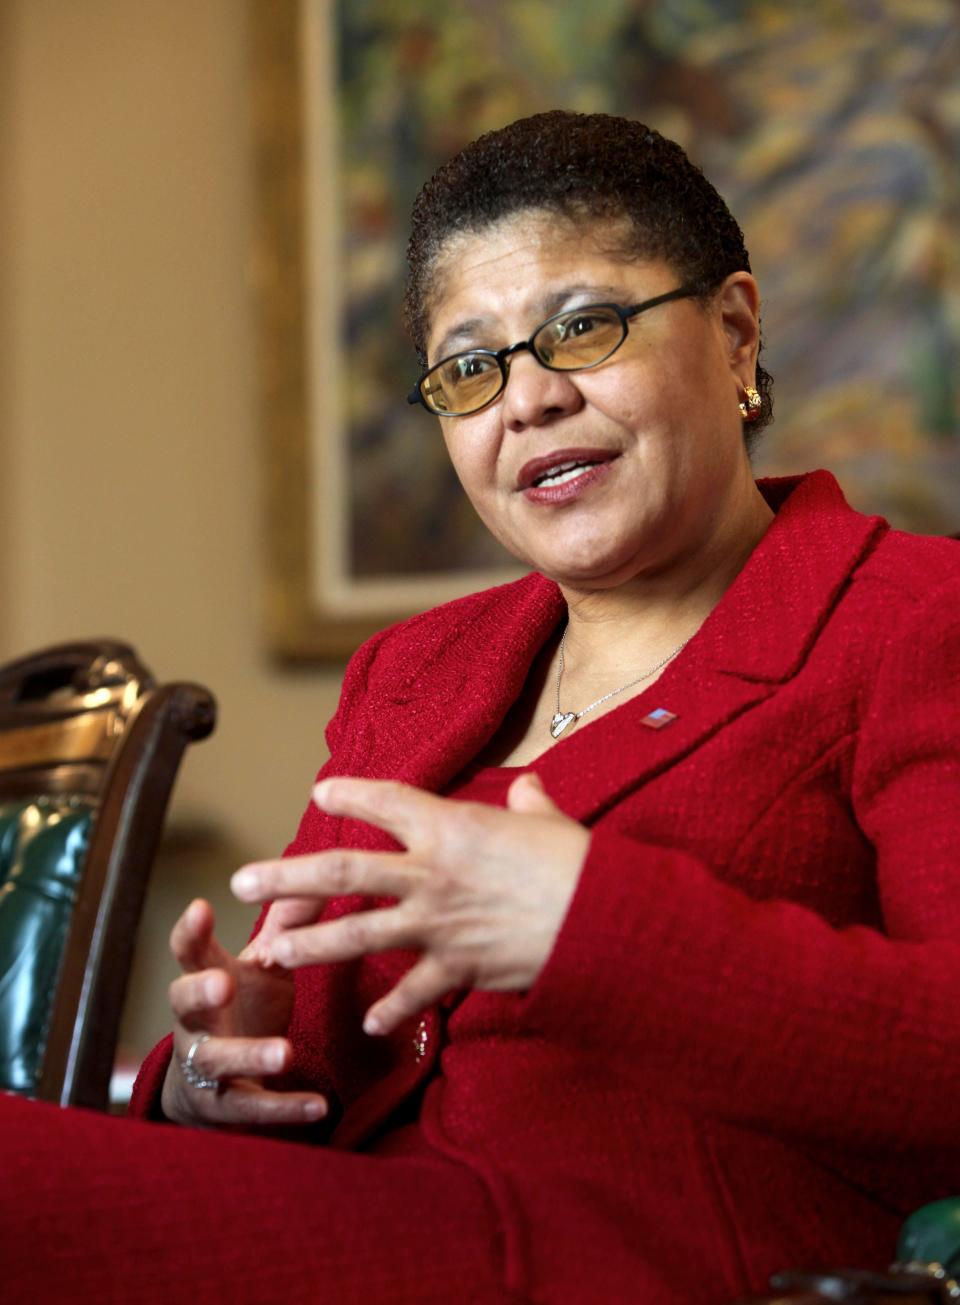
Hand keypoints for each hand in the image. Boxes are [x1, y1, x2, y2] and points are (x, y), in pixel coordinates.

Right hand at [160, 898, 327, 1128]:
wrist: (214, 1087)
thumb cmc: (244, 1008)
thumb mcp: (263, 967)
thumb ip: (286, 927)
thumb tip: (320, 879)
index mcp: (206, 978)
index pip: (189, 951)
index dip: (189, 931)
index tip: (201, 907)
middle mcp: (196, 1022)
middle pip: (183, 1003)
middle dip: (200, 992)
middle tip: (223, 983)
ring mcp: (206, 1067)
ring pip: (216, 1061)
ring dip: (249, 1055)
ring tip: (285, 1052)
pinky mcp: (225, 1108)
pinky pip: (250, 1110)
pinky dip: (284, 1108)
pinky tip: (319, 1106)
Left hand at [231, 772, 589, 1035]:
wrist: (602, 920)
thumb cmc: (578, 862)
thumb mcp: (549, 821)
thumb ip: (527, 803)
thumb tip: (528, 785)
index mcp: (451, 827)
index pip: (386, 802)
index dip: (350, 793)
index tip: (320, 792)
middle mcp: (431, 873)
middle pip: (342, 871)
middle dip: (286, 876)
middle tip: (242, 881)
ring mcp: (437, 924)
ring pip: (356, 934)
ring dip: (307, 944)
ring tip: (268, 952)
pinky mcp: (457, 967)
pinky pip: (410, 992)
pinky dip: (388, 1008)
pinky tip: (366, 1022)